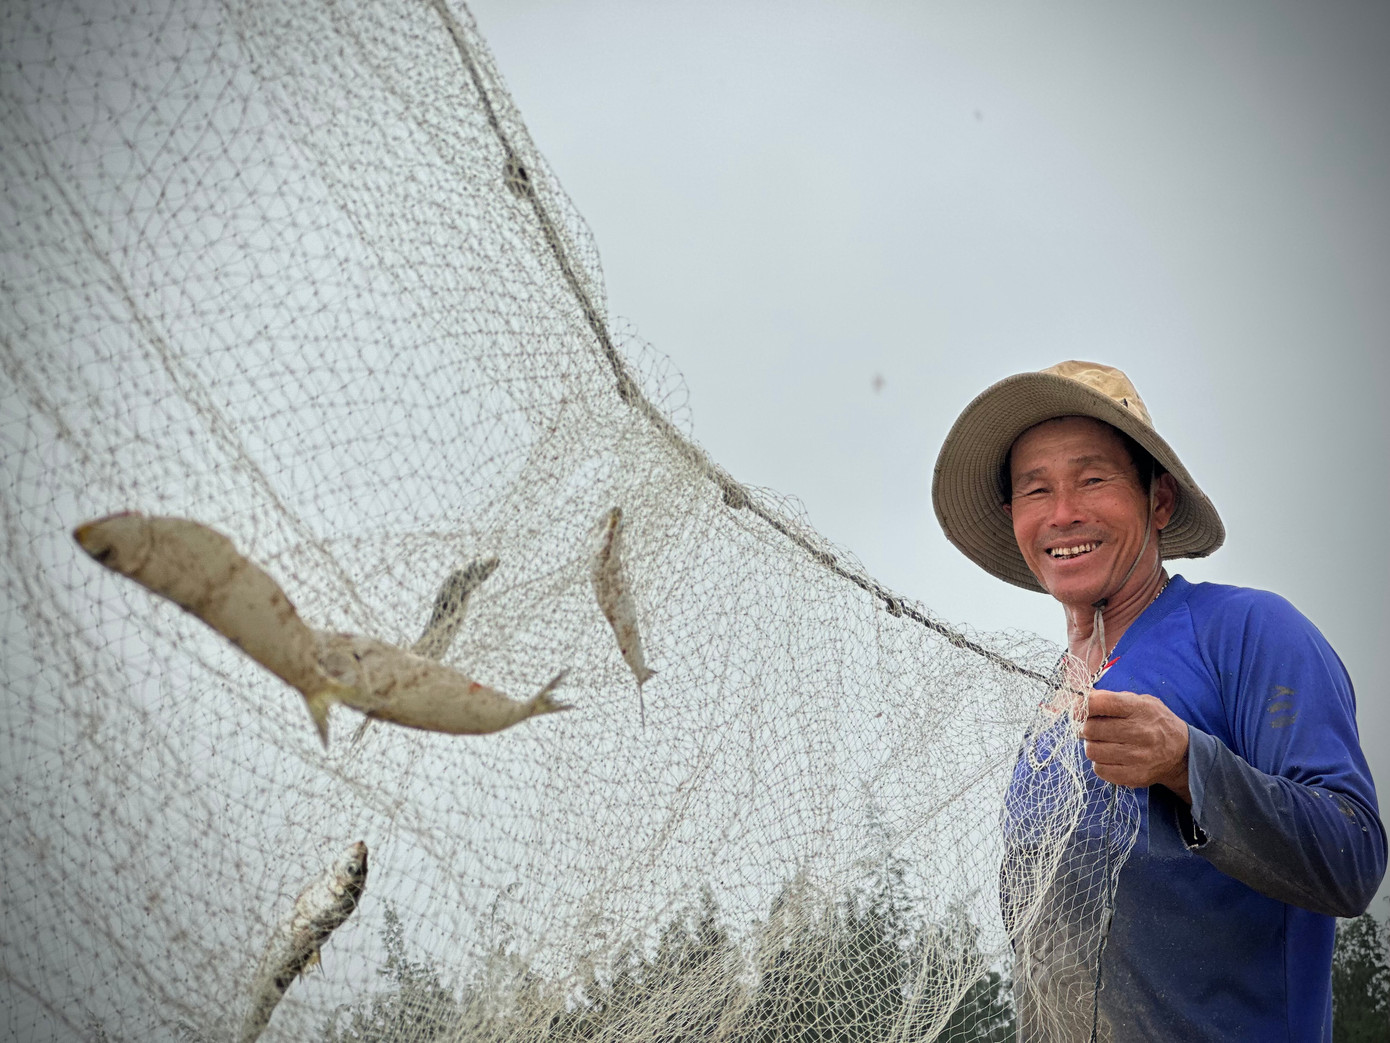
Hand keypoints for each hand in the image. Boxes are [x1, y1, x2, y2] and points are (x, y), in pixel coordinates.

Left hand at [1081, 689, 1191, 803]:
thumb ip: (1110, 698)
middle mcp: (1141, 733)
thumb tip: (1081, 698)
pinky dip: (1099, 763)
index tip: (1078, 710)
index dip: (1083, 706)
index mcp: (1140, 709)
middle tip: (1090, 729)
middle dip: (1085, 728)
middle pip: (1091, 729)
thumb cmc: (1153, 722)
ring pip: (1092, 751)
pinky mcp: (1135, 776)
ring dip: (1091, 745)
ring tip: (1100, 743)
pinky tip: (1109, 757)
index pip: (1102, 703)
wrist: (1181, 752)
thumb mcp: (1139, 701)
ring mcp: (1139, 757)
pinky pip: (1100, 770)